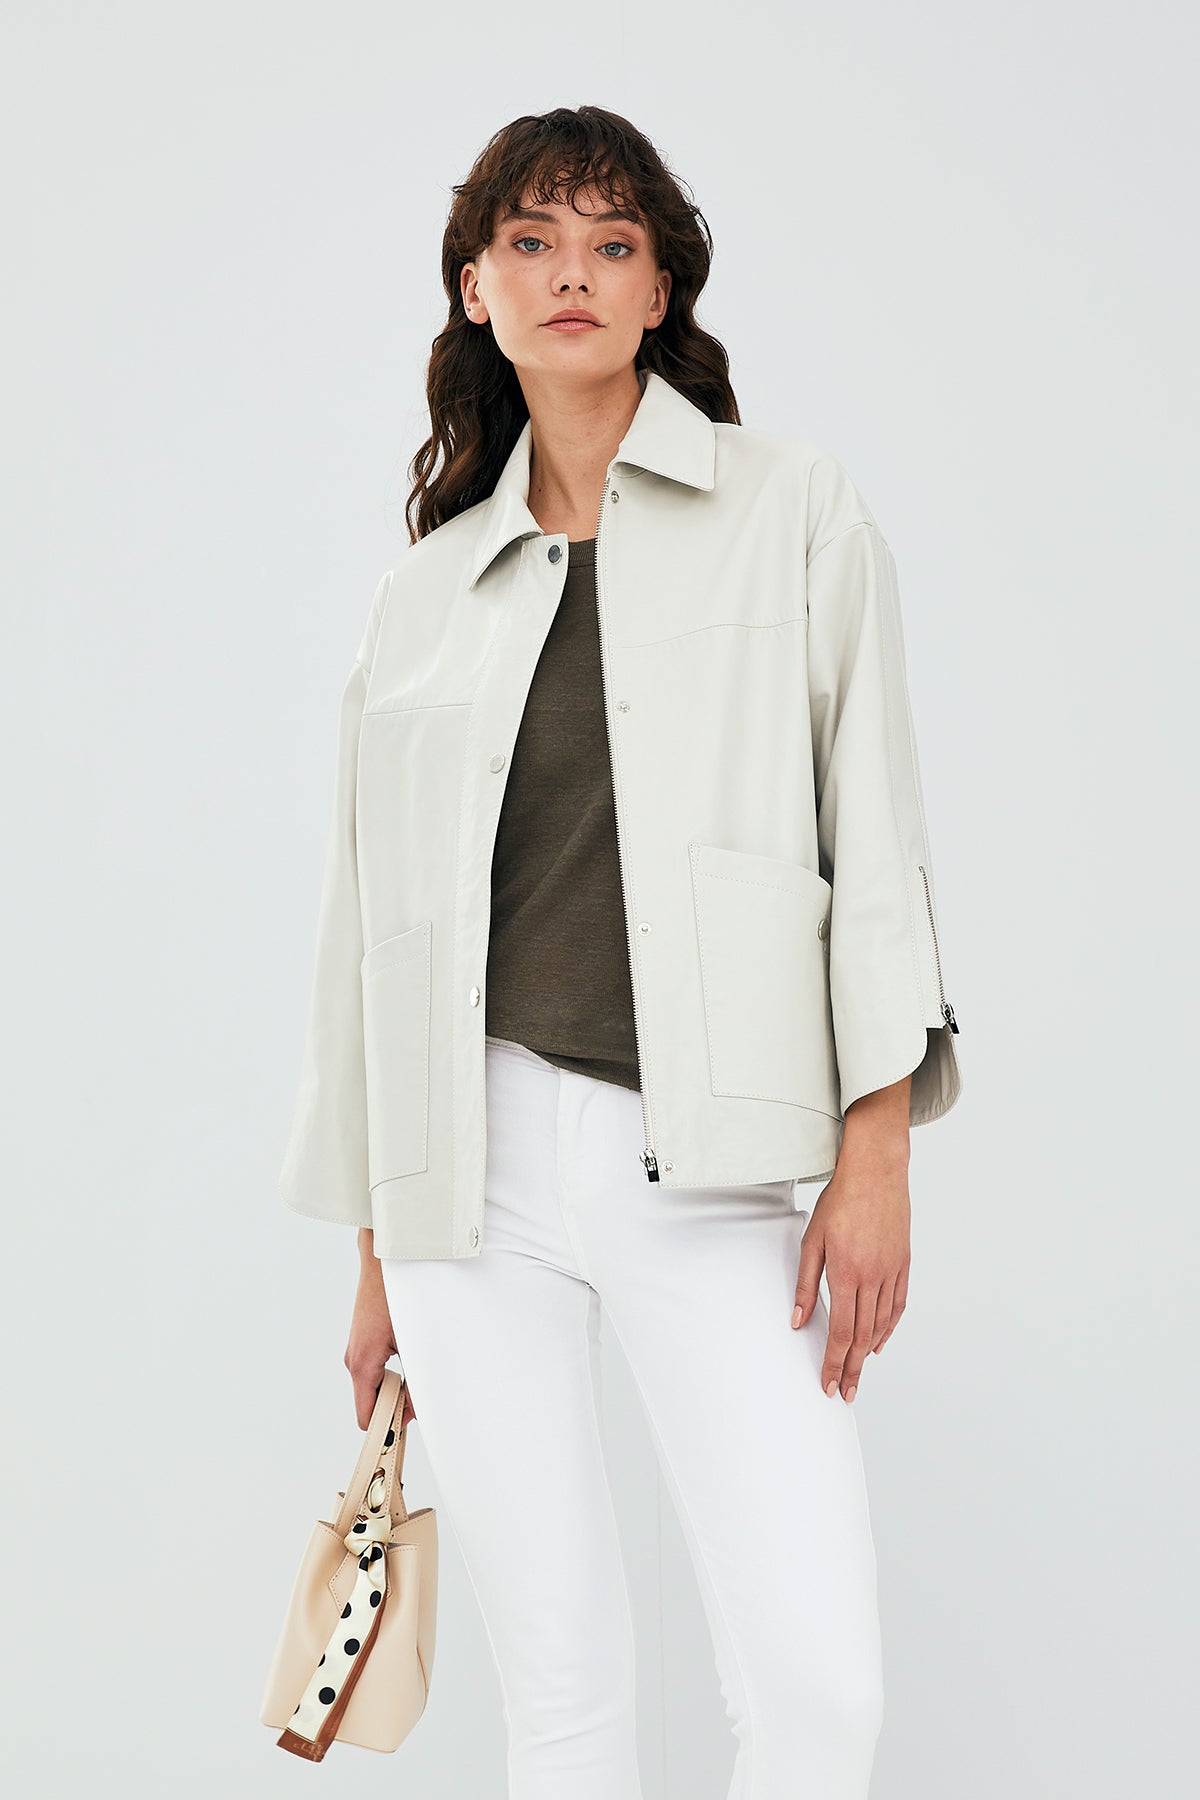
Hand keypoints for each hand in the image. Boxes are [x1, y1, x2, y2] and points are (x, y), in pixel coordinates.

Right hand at [345, 1253, 416, 1431]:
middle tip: (422, 1400)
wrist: (386, 1261)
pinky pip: (376, 1370)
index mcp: (362, 1364)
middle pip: (371, 1403)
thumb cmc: (399, 1295)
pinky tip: (411, 1356)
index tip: (405, 1434)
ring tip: (419, 1371)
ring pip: (375, 1386)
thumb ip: (416, 1383)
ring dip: (396, 1387)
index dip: (385, 1429)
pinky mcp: (364, 1341)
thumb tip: (414, 1412)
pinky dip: (393, 1372)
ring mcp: (357, 1350)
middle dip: (395, 1407)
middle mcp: (354, 1360)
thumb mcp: (414, 1344)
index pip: (366, 1417)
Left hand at [790, 1099, 910, 1401]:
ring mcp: (891, 1272)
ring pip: (881, 1325)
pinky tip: (878, 1343)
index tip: (830, 1385)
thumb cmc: (840, 1202)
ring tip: (859, 1374)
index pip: (840, 1332)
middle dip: (852, 1369)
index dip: (834, 1363)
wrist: (876, 1172)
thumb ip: (804, 1284)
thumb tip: (797, 1321)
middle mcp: (873, 1278)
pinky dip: (888, 1329)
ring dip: (869, 1354)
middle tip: (846, 1393)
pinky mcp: (903, 1264)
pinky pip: (897, 1306)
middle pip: (863, 1337)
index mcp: (847, 1273)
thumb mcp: (812, 1240)